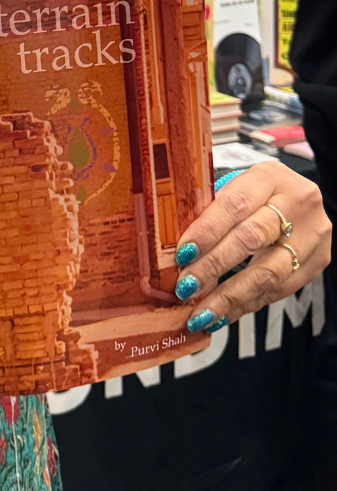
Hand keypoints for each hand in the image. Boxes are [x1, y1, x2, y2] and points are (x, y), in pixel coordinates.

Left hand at [173, 161, 330, 331]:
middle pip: (252, 238)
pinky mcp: (317, 261)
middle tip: (187, 286)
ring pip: (268, 271)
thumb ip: (207, 211)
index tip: (182, 254)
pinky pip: (279, 289)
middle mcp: (297, 202)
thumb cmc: (255, 195)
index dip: (207, 231)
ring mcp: (312, 234)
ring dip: (230, 296)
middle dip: (214, 266)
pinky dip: (246, 304)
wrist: (298, 200)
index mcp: (269, 177)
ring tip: (201, 311)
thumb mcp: (233, 189)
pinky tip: (223, 313)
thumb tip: (173, 249)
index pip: (235, 204)